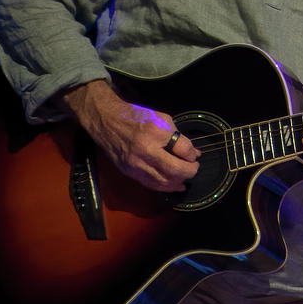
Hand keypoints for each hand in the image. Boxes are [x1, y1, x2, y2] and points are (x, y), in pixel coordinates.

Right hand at [61, 80, 199, 191]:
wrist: (108, 121)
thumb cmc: (136, 117)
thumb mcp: (161, 119)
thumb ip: (178, 136)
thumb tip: (193, 153)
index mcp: (155, 132)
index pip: (183, 149)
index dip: (192, 154)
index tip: (194, 155)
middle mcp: (144, 150)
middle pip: (174, 170)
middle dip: (189, 171)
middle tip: (194, 168)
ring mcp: (135, 164)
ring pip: (163, 182)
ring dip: (178, 182)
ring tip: (186, 177)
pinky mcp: (129, 172)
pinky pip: (151, 184)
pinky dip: (165, 186)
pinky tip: (174, 184)